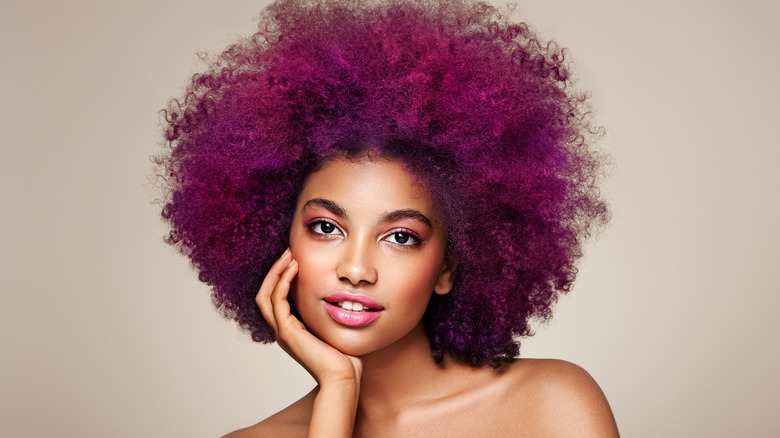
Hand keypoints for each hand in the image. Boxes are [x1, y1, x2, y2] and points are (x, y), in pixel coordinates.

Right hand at [256, 249, 362, 385]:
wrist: (343, 377)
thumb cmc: (344, 356)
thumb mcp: (333, 326)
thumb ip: (328, 311)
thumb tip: (339, 292)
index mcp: (291, 329)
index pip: (275, 297)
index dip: (281, 277)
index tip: (294, 258)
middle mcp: (283, 330)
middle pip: (265, 294)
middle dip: (275, 271)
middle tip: (288, 252)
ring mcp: (283, 332)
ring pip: (266, 295)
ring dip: (276, 272)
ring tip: (289, 255)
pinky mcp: (288, 332)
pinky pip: (277, 300)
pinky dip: (283, 281)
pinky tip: (294, 268)